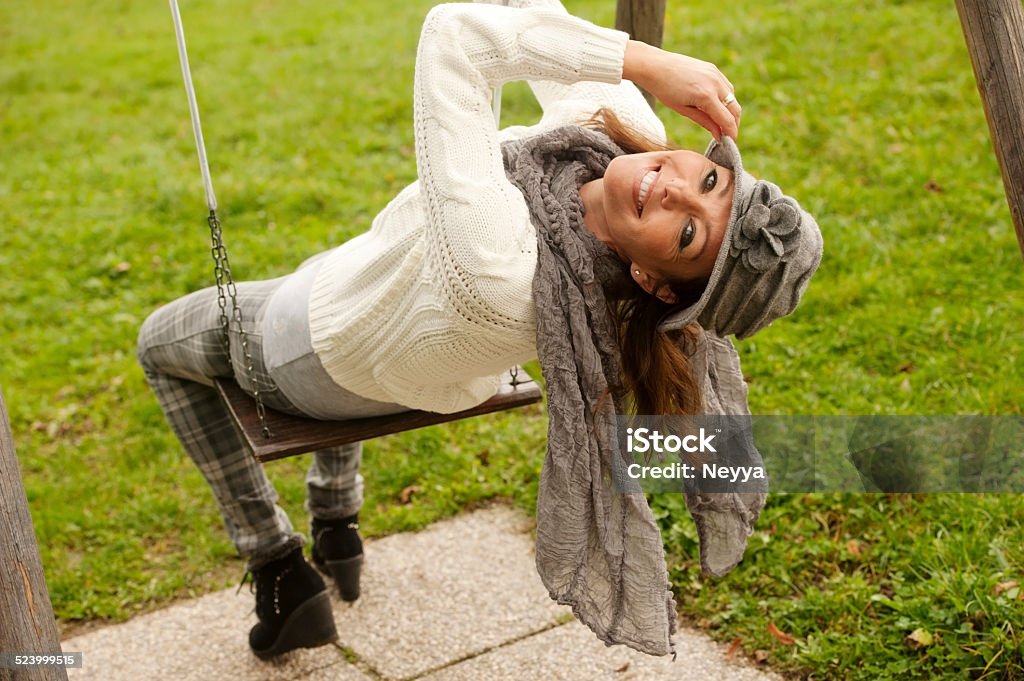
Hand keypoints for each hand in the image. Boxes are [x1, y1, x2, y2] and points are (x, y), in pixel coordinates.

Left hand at [623, 41, 740, 140]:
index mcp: (706, 96)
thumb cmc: (664, 90)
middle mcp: (715, 83)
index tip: (730, 143)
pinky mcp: (713, 69)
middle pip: (735, 109)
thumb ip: (705, 122)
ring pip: (732, 97)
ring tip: (720, 121)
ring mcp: (715, 74)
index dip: (731, 133)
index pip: (726, 119)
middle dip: (733, 124)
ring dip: (730, 110)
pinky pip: (726, 86)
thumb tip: (719, 135)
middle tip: (727, 135)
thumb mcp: (683, 110)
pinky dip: (725, 98)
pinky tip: (715, 105)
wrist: (654, 66)